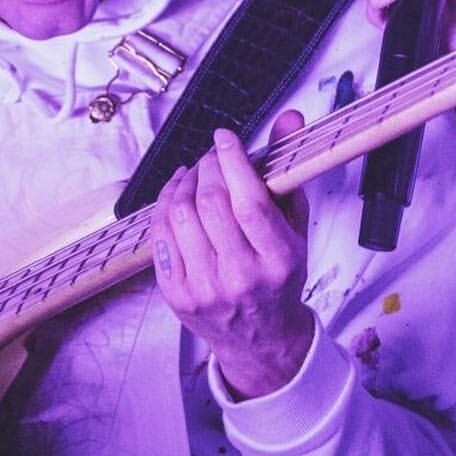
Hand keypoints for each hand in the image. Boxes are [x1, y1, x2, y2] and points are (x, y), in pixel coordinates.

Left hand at [151, 113, 313, 398]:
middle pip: (212, 204)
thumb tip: (290, 116)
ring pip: (181, 217)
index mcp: (278, 260)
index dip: (233, 162)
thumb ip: (288, 168)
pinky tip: (177, 192)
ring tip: (195, 171)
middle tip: (212, 154)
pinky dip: (165, 205)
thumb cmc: (279, 275)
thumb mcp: (296, 225)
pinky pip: (160, 237)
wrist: (261, 339)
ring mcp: (204, 289)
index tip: (225, 137)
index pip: (250, 202)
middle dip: (207, 166)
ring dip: (184, 182)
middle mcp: (241, 277)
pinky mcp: (176, 295)